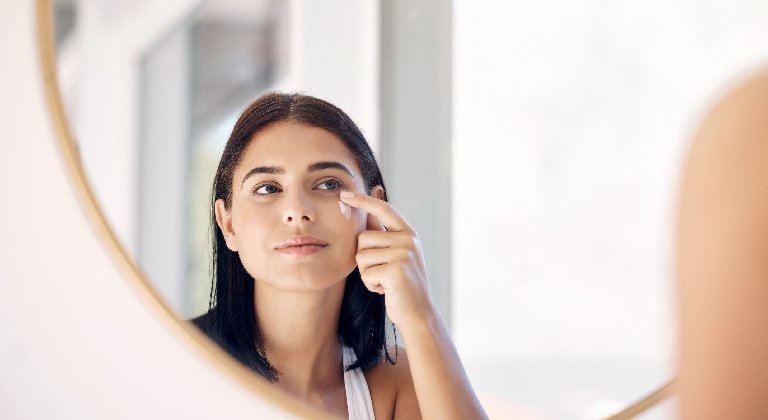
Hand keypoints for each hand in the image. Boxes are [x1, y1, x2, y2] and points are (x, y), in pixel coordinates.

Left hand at [339, 191, 435, 327]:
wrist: (418, 313)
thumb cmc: (403, 285)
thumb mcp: (397, 255)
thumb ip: (384, 235)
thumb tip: (369, 213)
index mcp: (408, 233)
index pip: (382, 209)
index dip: (362, 200)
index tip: (344, 194)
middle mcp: (408, 240)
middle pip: (363, 238)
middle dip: (364, 258)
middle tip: (381, 272)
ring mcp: (403, 254)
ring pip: (361, 256)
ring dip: (367, 273)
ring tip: (384, 281)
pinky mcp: (396, 270)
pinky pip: (366, 273)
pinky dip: (371, 285)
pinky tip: (386, 290)